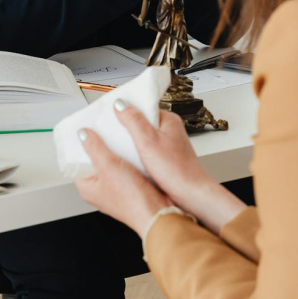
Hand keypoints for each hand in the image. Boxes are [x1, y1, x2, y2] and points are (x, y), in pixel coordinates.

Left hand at [75, 127, 173, 235]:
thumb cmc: (133, 199)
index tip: (86, 130)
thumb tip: (83, 134)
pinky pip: (125, 166)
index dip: (80, 145)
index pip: (77, 162)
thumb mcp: (109, 166)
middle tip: (105, 129)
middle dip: (100, 144)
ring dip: (116, 150)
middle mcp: (100, 189)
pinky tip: (134, 149)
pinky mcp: (131, 186)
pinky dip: (128, 157)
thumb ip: (95, 148)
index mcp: (87, 188)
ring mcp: (116, 188)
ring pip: (112, 163)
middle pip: (95, 160)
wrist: (158, 211)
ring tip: (120, 136)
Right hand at [113, 103, 246, 232]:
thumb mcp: (149, 142)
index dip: (126, 110)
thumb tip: (121, 104)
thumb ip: (134, 121)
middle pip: (141, 123)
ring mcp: (167, 145)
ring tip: (114, 147)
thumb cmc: (176, 169)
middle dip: (125, 128)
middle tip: (107, 132)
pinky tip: (127, 160)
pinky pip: (145, 151)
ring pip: (142, 138)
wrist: (190, 193)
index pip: (144, 107)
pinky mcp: (164, 158)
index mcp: (168, 120)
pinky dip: (135, 154)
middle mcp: (169, 130)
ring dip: (129, 143)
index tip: (109, 113)